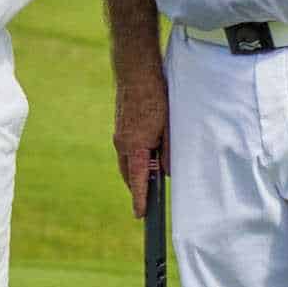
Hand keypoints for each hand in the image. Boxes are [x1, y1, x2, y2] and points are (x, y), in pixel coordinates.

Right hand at [113, 52, 167, 212]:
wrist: (135, 72)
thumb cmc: (155, 97)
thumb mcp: (169, 127)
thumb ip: (168, 152)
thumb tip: (166, 171)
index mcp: (135, 146)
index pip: (137, 180)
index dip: (139, 199)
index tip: (140, 214)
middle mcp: (122, 143)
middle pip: (128, 174)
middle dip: (136, 188)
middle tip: (145, 201)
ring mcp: (118, 135)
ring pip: (126, 163)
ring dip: (135, 173)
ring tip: (148, 180)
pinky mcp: (119, 128)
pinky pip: (125, 151)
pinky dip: (134, 159)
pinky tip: (145, 156)